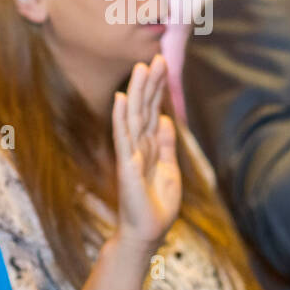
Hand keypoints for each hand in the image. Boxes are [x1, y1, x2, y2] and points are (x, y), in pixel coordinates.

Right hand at [110, 55, 180, 253]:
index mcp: (150, 145)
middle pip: (144, 108)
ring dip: (137, 92)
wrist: (146, 233)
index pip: (154, 110)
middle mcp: (139, 145)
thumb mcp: (169, 169)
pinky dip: (121, 118)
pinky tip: (120, 99)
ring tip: (141, 68)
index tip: (163, 63)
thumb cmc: (156, 205)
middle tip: (157, 56)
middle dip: (151, 83)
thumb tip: (168, 120)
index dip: (158, 88)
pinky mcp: (127, 166)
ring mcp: (131, 154)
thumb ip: (166, 145)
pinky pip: (123, 138)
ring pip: (134, 117)